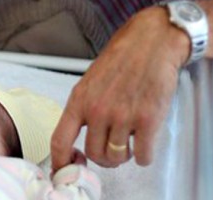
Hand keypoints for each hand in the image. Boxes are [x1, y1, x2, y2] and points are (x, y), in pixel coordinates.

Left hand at [51, 6, 189, 169]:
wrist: (152, 41)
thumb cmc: (123, 57)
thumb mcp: (91, 80)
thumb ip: (85, 107)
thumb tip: (83, 137)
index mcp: (79, 100)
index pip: (60, 140)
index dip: (61, 162)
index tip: (67, 170)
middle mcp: (98, 110)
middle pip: (94, 155)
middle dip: (103, 158)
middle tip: (112, 148)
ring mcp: (123, 116)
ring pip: (117, 158)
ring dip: (124, 156)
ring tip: (129, 141)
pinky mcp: (148, 120)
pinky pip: (142, 156)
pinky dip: (144, 156)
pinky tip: (144, 143)